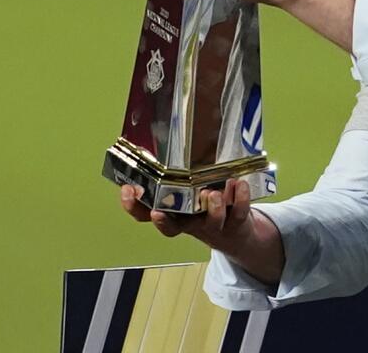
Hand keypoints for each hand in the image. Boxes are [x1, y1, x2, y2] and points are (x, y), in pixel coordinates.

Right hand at [118, 179, 284, 285]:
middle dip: (164, 220)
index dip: (133, 206)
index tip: (128, 191)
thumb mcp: (188, 190)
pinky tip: (239, 185)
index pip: (144, 214)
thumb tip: (158, 134)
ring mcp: (212, 225)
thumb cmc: (206, 204)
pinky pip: (238, 214)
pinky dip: (239, 200)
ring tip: (213, 193)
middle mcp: (189, 222)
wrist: (236, 233)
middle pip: (172, 226)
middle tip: (159, 210)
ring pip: (209, 222)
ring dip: (211, 209)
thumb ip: (175, 172)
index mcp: (173, 213)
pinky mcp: (235, 223)